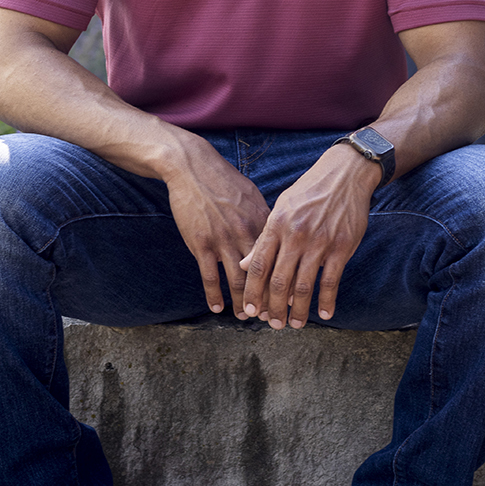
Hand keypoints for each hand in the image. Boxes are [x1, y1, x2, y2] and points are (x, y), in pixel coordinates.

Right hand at [163, 140, 269, 315]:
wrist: (193, 167)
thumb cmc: (224, 181)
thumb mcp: (252, 196)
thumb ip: (265, 219)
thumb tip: (280, 236)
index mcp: (263, 221)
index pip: (279, 259)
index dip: (286, 281)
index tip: (291, 300)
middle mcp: (246, 233)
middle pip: (261, 274)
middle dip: (268, 299)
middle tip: (272, 318)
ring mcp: (222, 240)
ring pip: (236, 280)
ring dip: (242, 302)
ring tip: (246, 317)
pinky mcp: (201, 243)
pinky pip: (209, 276)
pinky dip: (214, 294)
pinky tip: (217, 308)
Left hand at [239, 145, 377, 327]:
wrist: (344, 174)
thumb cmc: (309, 192)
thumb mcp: (281, 209)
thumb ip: (264, 238)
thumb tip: (245, 265)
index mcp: (276, 225)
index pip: (259, 266)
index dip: (253, 292)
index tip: (250, 311)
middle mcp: (295, 235)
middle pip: (279, 281)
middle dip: (273, 307)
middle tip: (273, 324)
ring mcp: (319, 242)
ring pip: (304, 285)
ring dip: (298, 310)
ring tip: (296, 324)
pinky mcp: (342, 247)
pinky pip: (331, 280)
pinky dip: (327, 300)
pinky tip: (324, 313)